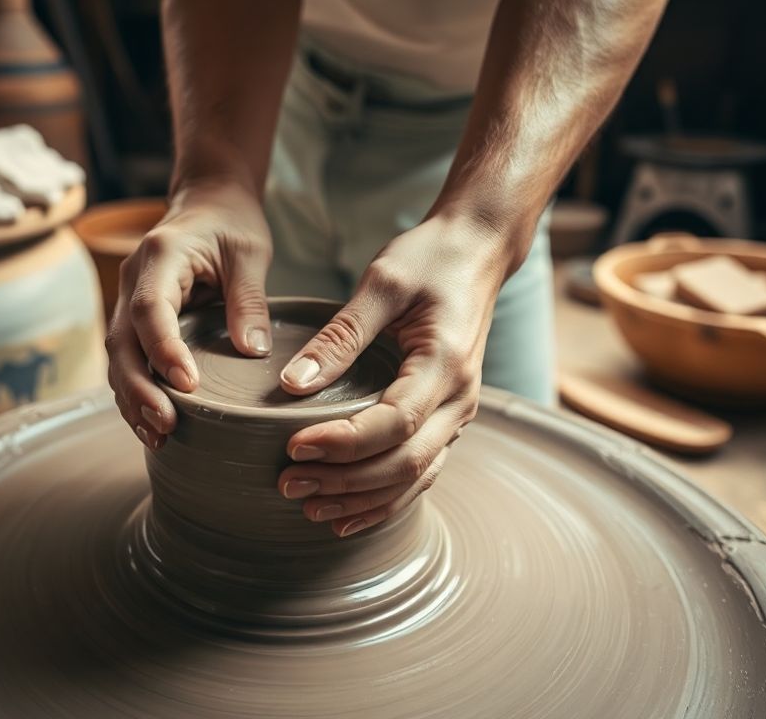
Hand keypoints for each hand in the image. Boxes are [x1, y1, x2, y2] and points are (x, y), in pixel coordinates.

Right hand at [106, 180, 272, 449]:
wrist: (208, 203)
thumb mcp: (249, 253)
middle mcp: (132, 280)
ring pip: (118, 358)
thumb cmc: (230, 223)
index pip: (150, 309)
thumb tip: (252, 352)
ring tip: (158, 436)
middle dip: (139, 389)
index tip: (187, 384)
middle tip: (165, 426)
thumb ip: (249, 300)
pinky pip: (128, 361)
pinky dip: (136, 393)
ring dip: (133, 399)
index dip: (163, 349)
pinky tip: (153, 424)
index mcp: (159, 256)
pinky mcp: (135, 321)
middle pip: (122, 342)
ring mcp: (127, 301)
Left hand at [276, 216, 512, 536]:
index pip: (394, 422)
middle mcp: (460, 399)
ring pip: (415, 477)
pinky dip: (385, 498)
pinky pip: (420, 472)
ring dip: (362, 499)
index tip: (293, 447)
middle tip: (287, 484)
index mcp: (446, 364)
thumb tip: (294, 384)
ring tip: (308, 507)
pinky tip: (347, 514)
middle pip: (405, 462)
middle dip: (345, 482)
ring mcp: (457, 413)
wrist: (477, 252)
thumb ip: (340, 335)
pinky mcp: (446, 418)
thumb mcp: (382, 282)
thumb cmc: (431, 259)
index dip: (344, 442)